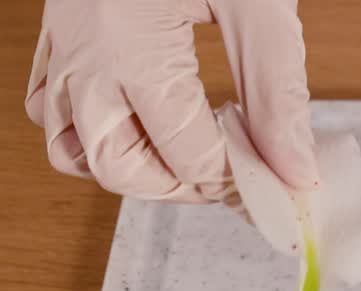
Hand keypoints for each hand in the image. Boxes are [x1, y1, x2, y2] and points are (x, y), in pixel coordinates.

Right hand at [25, 0, 317, 202]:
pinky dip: (91, 135)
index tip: (280, 181)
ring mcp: (61, 45)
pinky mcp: (56, 33)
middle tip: (235, 175)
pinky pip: (50, 110)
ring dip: (132, 170)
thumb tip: (296, 173)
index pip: (188, 157)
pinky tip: (146, 123)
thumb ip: (279, 96)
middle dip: (182, 188)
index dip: (240, 181)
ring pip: (72, 149)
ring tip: (192, 155)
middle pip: (119, 169)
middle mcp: (84, 54)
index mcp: (132, 47)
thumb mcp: (261, 6)